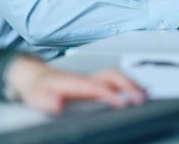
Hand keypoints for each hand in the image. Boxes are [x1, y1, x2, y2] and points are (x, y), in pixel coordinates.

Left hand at [4, 56, 145, 114]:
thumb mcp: (36, 98)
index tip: (123, 102)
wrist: (32, 76)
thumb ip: (47, 101)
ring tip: (145, 94)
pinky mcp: (92, 82)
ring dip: (131, 82)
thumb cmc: (37, 88)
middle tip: (141, 98)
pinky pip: (113, 79)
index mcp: (73, 83)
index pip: (96, 87)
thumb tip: (56, 103)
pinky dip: (128, 83)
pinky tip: (136, 91)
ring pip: (114, 75)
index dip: (110, 94)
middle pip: (110, 76)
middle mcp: (84, 78)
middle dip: (127, 85)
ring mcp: (89, 78)